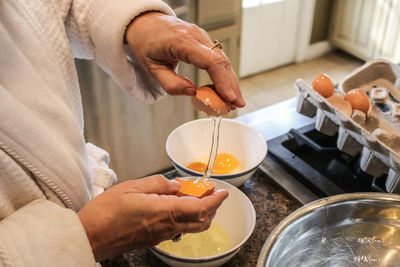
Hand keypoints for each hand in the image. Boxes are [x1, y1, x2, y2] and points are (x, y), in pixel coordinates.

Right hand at [78, 175, 227, 260]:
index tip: (223, 192)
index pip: (200, 208)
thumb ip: (159, 184)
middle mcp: (167, 227)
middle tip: (210, 194)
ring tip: (193, 197)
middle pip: (201, 222)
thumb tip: (176, 185)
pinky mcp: (153, 240)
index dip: (215, 200)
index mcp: (164, 211)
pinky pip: (177, 230)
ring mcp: (161, 236)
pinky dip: (184, 218)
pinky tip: (175, 207)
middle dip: (211, 208)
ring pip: (190, 227)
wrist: (90, 236)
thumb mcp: (133, 187)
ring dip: (198, 213)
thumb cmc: (107, 212)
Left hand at [125, 12, 244, 107]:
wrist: (144, 23)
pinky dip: (223, 73)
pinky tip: (226, 88)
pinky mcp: (203, 40)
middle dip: (232, 85)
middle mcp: (195, 35)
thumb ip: (171, 84)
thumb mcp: (152, 68)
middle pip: (221, 61)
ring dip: (230, 80)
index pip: (210, 61)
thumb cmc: (146, 43)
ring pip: (222, 59)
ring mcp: (201, 36)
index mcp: (182, 41)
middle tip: (238, 104)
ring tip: (234, 100)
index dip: (223, 81)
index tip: (229, 97)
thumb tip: (193, 93)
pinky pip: (217, 57)